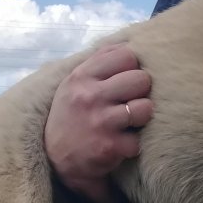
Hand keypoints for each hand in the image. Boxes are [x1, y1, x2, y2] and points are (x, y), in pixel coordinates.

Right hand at [44, 43, 152, 202]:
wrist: (56, 160)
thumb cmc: (71, 115)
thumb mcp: (74, 83)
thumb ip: (99, 62)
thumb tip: (128, 43)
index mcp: (82, 76)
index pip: (126, 55)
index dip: (131, 67)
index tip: (124, 80)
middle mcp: (90, 96)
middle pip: (141, 79)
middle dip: (140, 91)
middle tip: (129, 101)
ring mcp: (101, 121)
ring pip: (146, 108)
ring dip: (141, 117)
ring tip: (128, 122)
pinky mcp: (110, 146)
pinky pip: (139, 139)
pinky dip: (134, 144)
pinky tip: (121, 143)